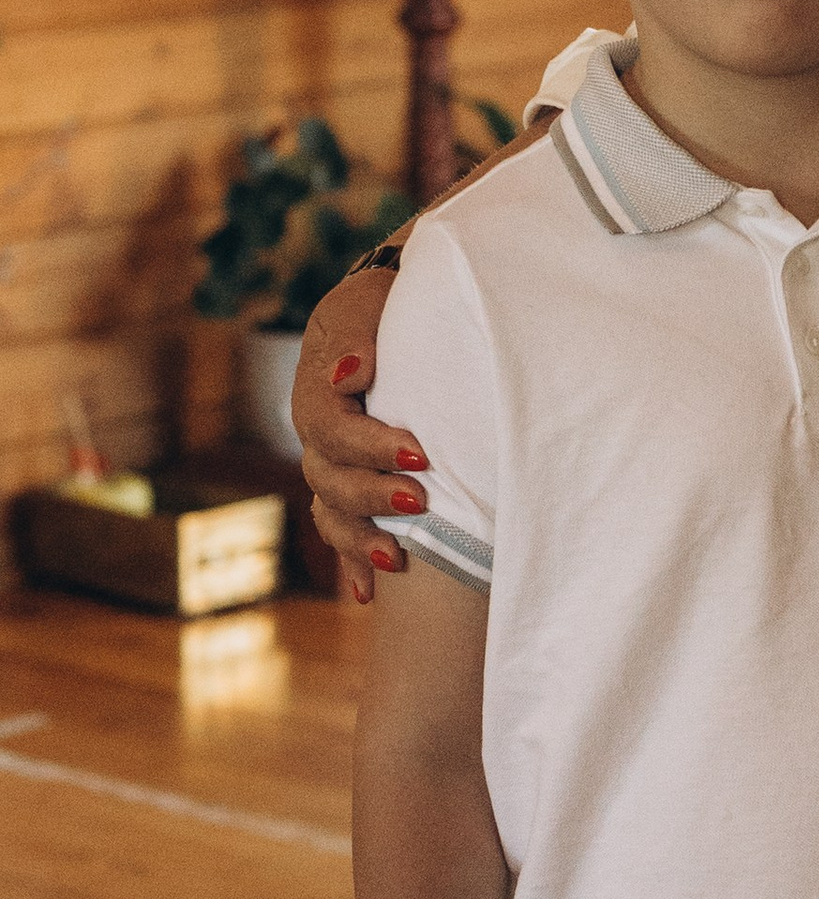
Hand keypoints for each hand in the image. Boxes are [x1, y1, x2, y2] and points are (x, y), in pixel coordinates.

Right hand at [291, 266, 420, 600]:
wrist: (391, 311)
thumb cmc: (385, 305)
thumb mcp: (368, 304)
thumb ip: (359, 336)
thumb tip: (351, 373)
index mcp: (318, 392)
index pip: (330, 427)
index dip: (370, 446)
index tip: (419, 454)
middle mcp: (318, 436)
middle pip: (328, 477)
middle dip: (372, 496)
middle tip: (420, 500)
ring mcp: (331, 464)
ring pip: (332, 510)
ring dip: (360, 539)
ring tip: (398, 559)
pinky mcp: (352, 484)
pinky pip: (342, 528)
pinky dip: (351, 563)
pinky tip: (367, 594)